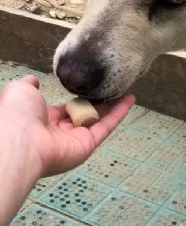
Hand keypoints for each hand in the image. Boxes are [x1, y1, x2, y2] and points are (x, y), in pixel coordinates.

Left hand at [0, 75, 134, 177]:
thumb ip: (29, 85)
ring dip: (113, 106)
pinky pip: (105, 127)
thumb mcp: (19, 91)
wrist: (20, 140)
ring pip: (98, 119)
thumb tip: (33, 80)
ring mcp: (75, 139)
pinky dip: (119, 113)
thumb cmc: (16, 115)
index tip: (89, 87)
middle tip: (113, 89)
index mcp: (43, 118)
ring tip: (126, 91)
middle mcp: (60, 131)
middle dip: (99, 102)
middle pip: (84, 114)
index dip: (77, 97)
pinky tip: (129, 100)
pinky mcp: (87, 145)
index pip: (65, 108)